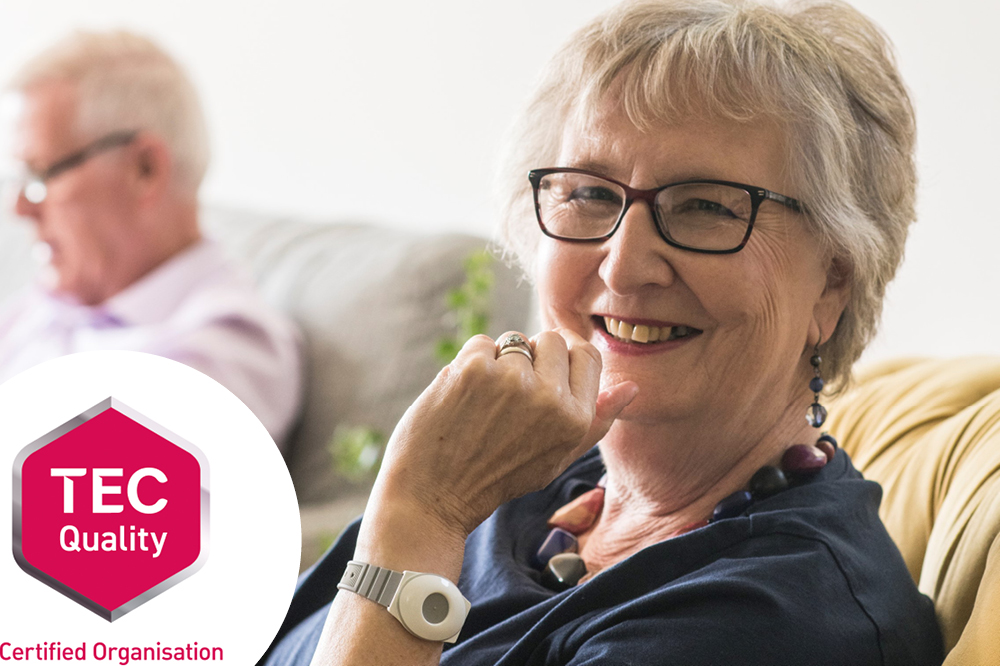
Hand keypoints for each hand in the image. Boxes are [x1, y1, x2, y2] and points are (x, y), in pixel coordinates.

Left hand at [372, 329, 637, 539]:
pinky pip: (481, 343)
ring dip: (498, 361)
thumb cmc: (496, 477)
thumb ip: (595, 422)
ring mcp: (511, 380)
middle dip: (530, 358)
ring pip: (514, 339)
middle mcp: (550, 398)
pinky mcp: (474, 369)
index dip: (563, 359)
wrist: (432, 497)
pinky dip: (468, 364)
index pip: (587, 354)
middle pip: (552, 339)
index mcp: (576, 420)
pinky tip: (461, 397)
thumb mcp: (556, 459)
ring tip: (483, 401)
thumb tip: (630, 388)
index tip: (541, 374)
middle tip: (507, 396)